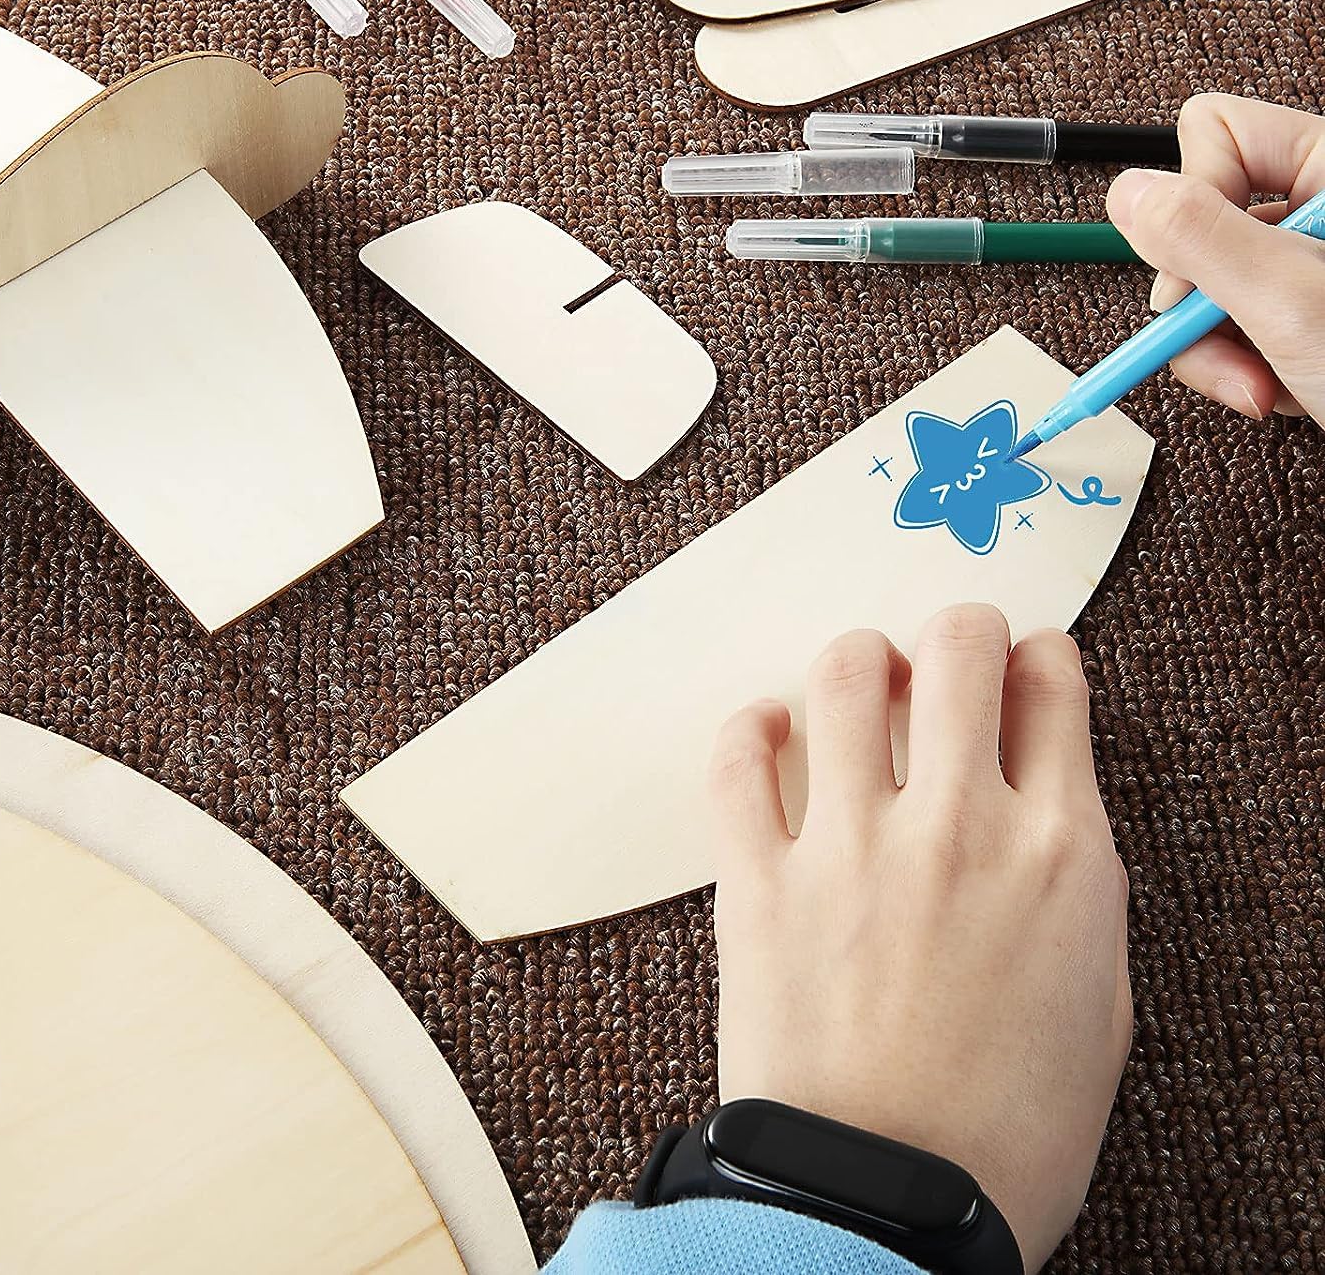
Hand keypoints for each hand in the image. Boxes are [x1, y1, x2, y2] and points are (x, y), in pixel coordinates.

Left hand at [708, 604, 1130, 1272]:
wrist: (890, 1207)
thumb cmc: (1002, 1131)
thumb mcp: (1097, 1004)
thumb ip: (1073, 886)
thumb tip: (1045, 809)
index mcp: (1058, 856)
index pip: (1052, 690)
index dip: (1038, 657)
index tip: (1023, 663)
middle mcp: (958, 828)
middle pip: (957, 650)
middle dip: (957, 628)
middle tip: (946, 646)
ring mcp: (853, 846)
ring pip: (846, 674)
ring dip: (859, 657)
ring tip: (860, 677)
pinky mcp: (761, 879)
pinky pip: (739, 758)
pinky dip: (750, 725)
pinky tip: (768, 728)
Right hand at [1105, 93, 1324, 424]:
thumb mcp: (1291, 304)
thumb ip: (1202, 239)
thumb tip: (1128, 192)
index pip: (1215, 132)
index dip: (1191, 202)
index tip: (1200, 271)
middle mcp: (1320, 205)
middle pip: (1198, 218)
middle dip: (1201, 298)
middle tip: (1230, 341)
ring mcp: (1310, 264)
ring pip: (1206, 284)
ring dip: (1219, 350)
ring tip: (1265, 385)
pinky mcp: (1302, 316)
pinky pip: (1231, 327)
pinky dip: (1246, 370)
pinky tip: (1285, 390)